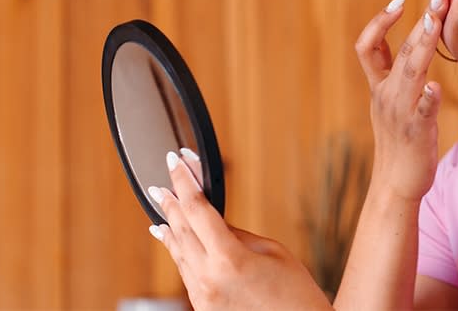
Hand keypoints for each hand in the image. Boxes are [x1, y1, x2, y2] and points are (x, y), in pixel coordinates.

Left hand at [148, 150, 330, 309]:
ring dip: (169, 226)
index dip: (184, 181)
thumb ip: (236, 234)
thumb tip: (211, 220)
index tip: (176, 161)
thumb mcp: (271, 252)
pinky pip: (184, 271)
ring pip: (178, 252)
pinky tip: (171, 239)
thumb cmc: (295, 294)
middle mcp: (208, 279)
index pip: (197, 209)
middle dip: (170, 202)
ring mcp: (201, 297)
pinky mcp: (202, 308)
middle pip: (180, 230)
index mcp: (229, 260)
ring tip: (162, 206)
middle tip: (161, 183)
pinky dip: (176, 250)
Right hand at [354, 0, 448, 200]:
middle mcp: (387, 94)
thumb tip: (411, 48)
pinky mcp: (417, 130)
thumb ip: (398, 77)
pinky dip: (427, 98)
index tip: (400, 0)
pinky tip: (434, 88)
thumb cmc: (399, 142)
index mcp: (379, 87)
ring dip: (422, 45)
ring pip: (410, 71)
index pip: (368, 45)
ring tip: (434, 22)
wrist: (395, 183)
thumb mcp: (391, 104)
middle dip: (419, 21)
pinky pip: (422, 111)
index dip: (380, 21)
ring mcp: (401, 111)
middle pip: (399, 50)